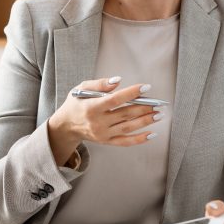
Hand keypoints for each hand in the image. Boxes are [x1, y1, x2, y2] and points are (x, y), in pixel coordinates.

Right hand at [46, 76, 164, 165]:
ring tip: (158, 115)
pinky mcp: (106, 141)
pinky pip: (125, 142)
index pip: (115, 100)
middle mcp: (98, 122)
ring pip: (128, 128)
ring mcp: (103, 134)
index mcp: (91, 107)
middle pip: (125, 114)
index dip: (132, 93)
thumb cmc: (75, 104)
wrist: (65, 126)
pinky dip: (139, 139)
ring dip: (145, 121)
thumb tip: (118, 81)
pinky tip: (152, 133)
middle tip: (158, 103)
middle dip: (144, 108)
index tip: (146, 88)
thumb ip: (99, 84)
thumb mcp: (81, 88)